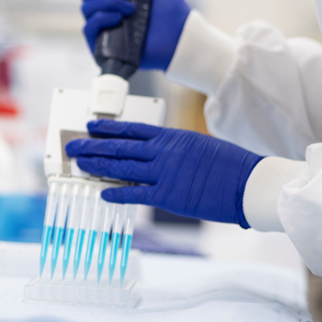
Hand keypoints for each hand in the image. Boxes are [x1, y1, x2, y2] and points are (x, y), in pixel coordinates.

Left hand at [66, 119, 261, 227]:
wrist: (247, 182)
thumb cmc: (229, 165)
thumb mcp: (199, 146)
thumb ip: (175, 149)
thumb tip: (157, 154)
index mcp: (173, 136)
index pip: (133, 129)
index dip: (110, 128)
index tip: (92, 126)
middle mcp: (165, 151)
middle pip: (122, 147)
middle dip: (95, 146)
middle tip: (74, 145)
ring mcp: (165, 173)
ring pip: (124, 168)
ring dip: (99, 166)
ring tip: (80, 164)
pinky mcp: (169, 196)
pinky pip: (136, 194)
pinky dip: (117, 194)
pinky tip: (102, 192)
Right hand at [77, 0, 189, 70]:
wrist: (180, 37)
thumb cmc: (172, 10)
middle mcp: (105, 9)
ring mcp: (103, 27)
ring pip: (86, 7)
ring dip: (108, 1)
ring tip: (130, 7)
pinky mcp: (103, 44)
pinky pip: (88, 27)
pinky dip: (102, 17)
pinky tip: (119, 17)